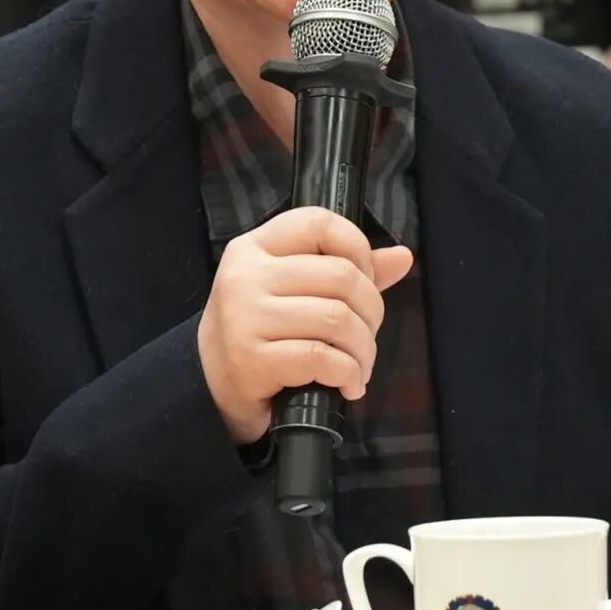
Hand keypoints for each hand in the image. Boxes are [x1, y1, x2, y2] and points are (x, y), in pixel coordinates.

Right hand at [197, 206, 413, 445]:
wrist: (208, 386)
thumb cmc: (258, 332)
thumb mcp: (292, 291)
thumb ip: (347, 270)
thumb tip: (402, 257)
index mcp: (255, 247)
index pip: (319, 222)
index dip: (357, 247)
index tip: (365, 279)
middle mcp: (246, 275)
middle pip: (341, 275)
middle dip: (372, 311)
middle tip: (367, 334)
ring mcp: (245, 316)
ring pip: (337, 318)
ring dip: (364, 349)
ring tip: (359, 364)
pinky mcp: (251, 359)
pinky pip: (322, 358)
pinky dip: (348, 374)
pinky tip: (347, 385)